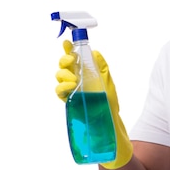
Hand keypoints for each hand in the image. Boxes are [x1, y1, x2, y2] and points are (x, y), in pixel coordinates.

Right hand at [55, 40, 132, 168]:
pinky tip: (68, 87)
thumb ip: (102, 69)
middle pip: (64, 66)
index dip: (69, 50)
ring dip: (63, 74)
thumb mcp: (108, 84)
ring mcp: (72, 92)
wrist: (108, 126)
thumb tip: (96, 52)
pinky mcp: (70, 102)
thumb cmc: (109, 106)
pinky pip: (60, 92)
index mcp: (86, 74)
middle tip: (70, 60)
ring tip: (73, 79)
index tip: (67, 43)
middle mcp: (76, 81)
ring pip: (60, 77)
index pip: (75, 59)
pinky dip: (62, 87)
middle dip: (64, 60)